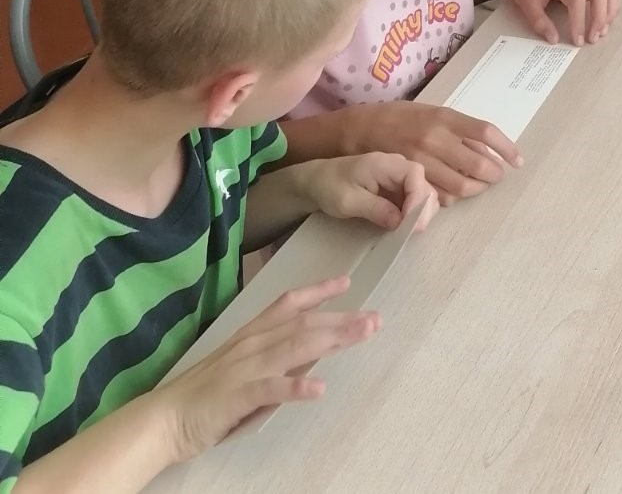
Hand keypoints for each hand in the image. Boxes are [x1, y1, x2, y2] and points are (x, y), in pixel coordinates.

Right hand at [152, 277, 380, 463]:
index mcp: (251, 334)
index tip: (347, 283)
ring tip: (362, 335)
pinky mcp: (238, 395)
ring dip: (333, 340)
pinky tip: (319, 388)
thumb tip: (310, 352)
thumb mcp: (242, 367)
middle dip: (342, 319)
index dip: (318, 292)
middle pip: (304, 324)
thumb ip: (273, 357)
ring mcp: (246, 368)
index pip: (289, 304)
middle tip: (376, 317)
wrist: (162, 420)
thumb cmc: (204, 396)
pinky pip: (271, 388)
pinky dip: (296, 387)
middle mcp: (252, 344)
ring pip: (295, 347)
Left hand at [300, 152, 438, 230]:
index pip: (414, 175)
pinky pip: (413, 199)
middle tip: (411, 233)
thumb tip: (399, 221)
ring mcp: (398, 177)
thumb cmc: (329, 187)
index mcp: (384, 163)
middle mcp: (396, 166)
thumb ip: (375, 209)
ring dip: (420, 213)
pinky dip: (413, 214)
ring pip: (422, 194)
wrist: (317, 181)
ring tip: (408, 232)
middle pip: (424, 184)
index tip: (410, 224)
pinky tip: (404, 227)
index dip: (418, 199)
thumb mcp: (348, 201)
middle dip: (423, 210)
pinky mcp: (396, 187)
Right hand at [342, 102, 520, 204]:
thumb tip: (488, 149)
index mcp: (443, 117)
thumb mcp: (431, 113)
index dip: (506, 148)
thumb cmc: (398, 118)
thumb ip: (458, 130)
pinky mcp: (408, 180)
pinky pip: (438, 197)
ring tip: (479, 186)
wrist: (358, 129)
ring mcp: (420, 161)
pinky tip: (454, 192)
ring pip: (460, 186)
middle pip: (477, 164)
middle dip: (493, 175)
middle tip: (496, 176)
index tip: (517, 160)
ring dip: (476, 189)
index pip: (485, 132)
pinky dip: (452, 198)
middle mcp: (433, 138)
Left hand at [501, 0, 621, 46]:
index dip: (580, 22)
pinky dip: (611, 6)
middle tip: (593, 37)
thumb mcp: (526, 5)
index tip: (577, 40)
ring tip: (601, 30)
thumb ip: (540, 23)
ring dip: (610, 11)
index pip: (577, 0)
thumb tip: (554, 40)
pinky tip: (603, 20)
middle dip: (601, 18)